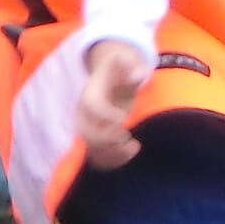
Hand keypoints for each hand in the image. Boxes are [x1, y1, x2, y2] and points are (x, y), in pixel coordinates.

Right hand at [76, 39, 149, 169]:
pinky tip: (133, 150)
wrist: (112, 77)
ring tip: (134, 145)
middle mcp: (85, 113)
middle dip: (106, 138)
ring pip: (92, 148)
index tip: (122, 117)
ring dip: (113, 153)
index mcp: (91, 92)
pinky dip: (116, 160)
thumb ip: (135, 67)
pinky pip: (100, 156)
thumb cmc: (122, 71)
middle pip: (85, 132)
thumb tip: (138, 74)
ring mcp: (90, 127)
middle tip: (125, 135)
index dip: (105, 115)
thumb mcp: (129, 63)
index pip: (91, 106)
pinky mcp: (97, 138)